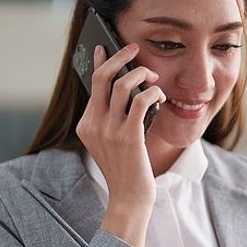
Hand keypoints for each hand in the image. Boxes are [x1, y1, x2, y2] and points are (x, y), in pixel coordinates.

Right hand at [76, 43, 165, 246]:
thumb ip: (112, 118)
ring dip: (141, 74)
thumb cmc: (125, 169)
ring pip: (122, 85)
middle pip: (102, 78)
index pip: (92, 85)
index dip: (100, 63)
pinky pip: (140, 101)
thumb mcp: (111, 142)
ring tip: (153, 77)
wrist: (128, 198)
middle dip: (119, 57)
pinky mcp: (128, 136)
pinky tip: (160, 97)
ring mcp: (109, 131)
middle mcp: (93, 125)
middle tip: (133, 49)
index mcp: (86, 125)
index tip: (106, 47)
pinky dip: (153, 93)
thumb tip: (127, 89)